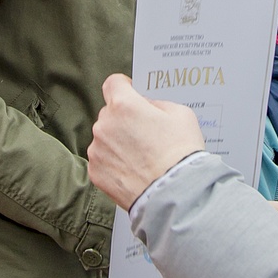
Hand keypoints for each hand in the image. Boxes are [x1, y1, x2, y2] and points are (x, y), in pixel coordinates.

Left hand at [88, 74, 204, 209]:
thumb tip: (146, 107)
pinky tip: (134, 170)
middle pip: (110, 113)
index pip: (113, 84)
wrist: (174, 193)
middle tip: (146, 133)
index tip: (130, 93)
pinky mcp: (95, 172)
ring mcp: (97, 150)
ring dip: (118, 142)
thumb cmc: (180, 152)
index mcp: (124, 105)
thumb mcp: (181, 114)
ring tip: (141, 157)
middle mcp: (104, 125)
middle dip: (124, 119)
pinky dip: (114, 163)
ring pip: (105, 138)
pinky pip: (103, 160)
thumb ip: (158, 104)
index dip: (123, 87)